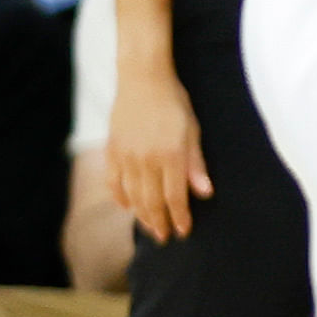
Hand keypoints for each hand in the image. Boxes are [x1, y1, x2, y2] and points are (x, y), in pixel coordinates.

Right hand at [109, 64, 213, 241]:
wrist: (142, 79)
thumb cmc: (174, 103)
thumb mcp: (192, 131)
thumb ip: (195, 164)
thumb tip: (204, 193)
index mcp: (170, 155)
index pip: (174, 197)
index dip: (179, 216)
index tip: (184, 231)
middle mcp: (145, 159)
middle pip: (151, 201)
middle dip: (159, 222)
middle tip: (164, 237)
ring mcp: (126, 156)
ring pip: (132, 195)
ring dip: (141, 214)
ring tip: (149, 227)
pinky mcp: (112, 150)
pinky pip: (113, 181)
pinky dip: (120, 196)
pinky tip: (127, 206)